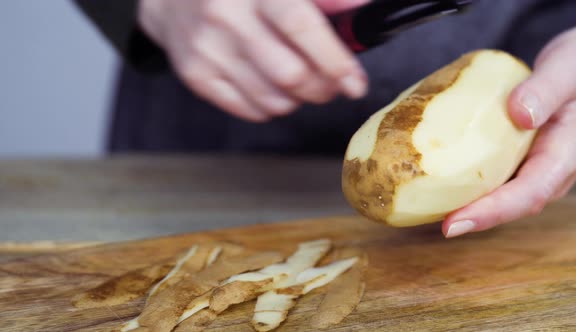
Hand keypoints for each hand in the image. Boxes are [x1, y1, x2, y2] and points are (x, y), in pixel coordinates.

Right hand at [138, 0, 368, 121]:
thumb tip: (361, 13)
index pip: (302, 27)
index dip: (335, 61)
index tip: (355, 84)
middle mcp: (227, 16)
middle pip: (290, 75)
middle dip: (322, 88)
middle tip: (331, 84)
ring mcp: (207, 49)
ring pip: (273, 101)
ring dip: (299, 100)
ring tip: (300, 82)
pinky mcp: (195, 75)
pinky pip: (251, 111)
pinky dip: (272, 106)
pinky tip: (272, 86)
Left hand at [443, 25, 575, 237]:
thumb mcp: (570, 66)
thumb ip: (548, 89)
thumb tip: (520, 115)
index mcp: (568, 151)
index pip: (530, 194)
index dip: (491, 212)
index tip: (454, 224)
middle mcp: (550, 166)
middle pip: (508, 203)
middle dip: (469, 216)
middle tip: (425, 219)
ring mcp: (532, 162)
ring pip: (497, 191)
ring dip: (462, 201)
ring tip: (421, 204)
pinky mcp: (517, 154)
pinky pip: (490, 171)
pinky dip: (462, 175)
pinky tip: (431, 172)